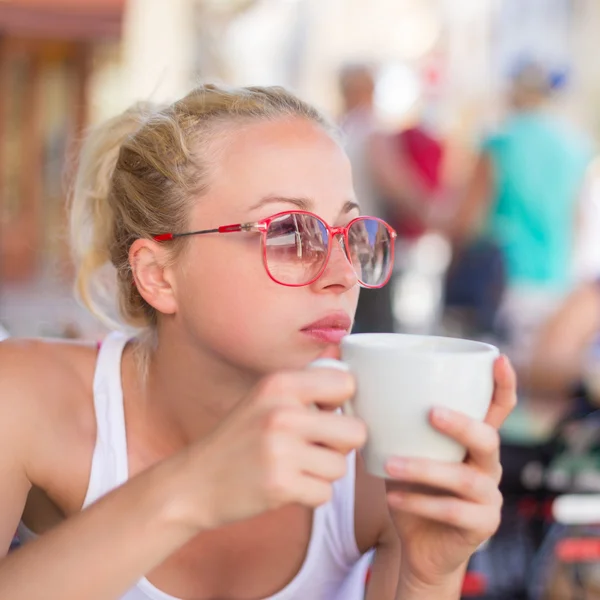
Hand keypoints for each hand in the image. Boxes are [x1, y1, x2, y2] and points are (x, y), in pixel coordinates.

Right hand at [178, 359, 366, 530]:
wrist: (194, 481)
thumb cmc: (238, 439)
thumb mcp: (265, 397)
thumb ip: (305, 383)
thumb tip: (343, 361)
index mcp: (280, 383)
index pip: (347, 384)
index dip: (343, 405)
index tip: (326, 415)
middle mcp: (282, 412)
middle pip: (356, 431)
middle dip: (340, 445)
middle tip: (314, 448)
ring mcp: (281, 450)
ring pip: (341, 467)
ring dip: (322, 473)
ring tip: (292, 467)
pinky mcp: (280, 485)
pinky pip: (324, 493)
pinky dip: (309, 495)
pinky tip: (285, 486)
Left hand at [384, 355, 516, 586]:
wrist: (418, 544)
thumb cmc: (411, 487)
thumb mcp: (403, 450)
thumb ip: (392, 423)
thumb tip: (353, 380)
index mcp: (472, 441)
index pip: (497, 409)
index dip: (503, 384)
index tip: (499, 358)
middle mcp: (488, 465)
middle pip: (488, 438)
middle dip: (462, 423)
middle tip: (430, 412)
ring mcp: (488, 497)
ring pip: (465, 478)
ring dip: (425, 468)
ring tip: (391, 464)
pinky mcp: (480, 525)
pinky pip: (452, 511)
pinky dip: (418, 501)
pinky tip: (392, 496)